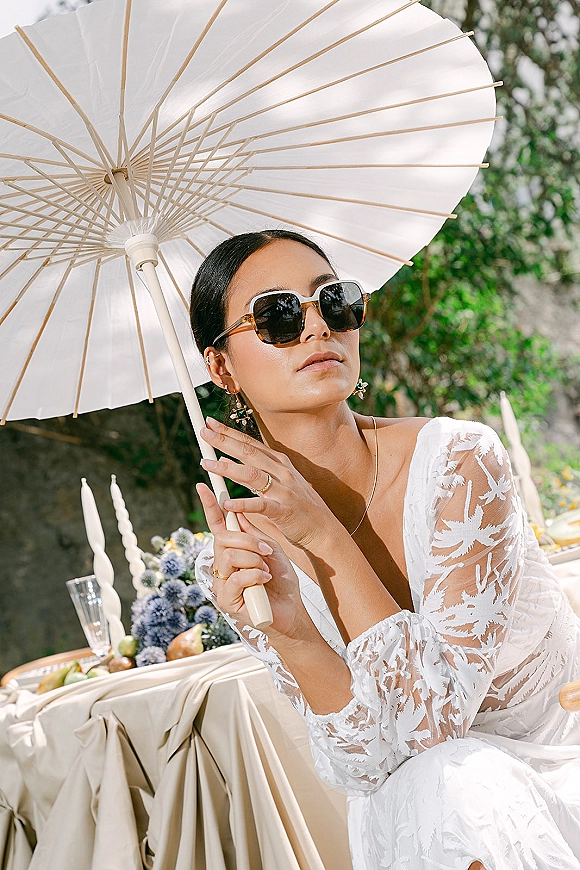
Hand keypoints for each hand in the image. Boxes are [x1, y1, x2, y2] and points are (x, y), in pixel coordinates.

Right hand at [196, 482, 311, 638]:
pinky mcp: (226, 600)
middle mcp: (223, 565)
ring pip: (228, 557)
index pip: (217, 524)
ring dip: (253, 559)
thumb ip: (252, 534)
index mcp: (233, 550)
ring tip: (267, 569)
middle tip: (266, 550)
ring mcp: (222, 583)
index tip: (203, 484)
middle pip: (223, 539)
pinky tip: (264, 580)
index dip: (210, 505)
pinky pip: (236, 577)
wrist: (292, 611)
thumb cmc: (281, 581)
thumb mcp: (270, 550)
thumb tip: (236, 512)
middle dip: (247, 540)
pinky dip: (254, 575)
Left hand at [199, 417, 340, 551]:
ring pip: (252, 475)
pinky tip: (227, 504)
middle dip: (225, 441)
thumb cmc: (298, 507)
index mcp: (279, 463)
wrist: (323, 529)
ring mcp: (284, 490)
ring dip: (228, 468)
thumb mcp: (277, 484)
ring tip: (207, 464)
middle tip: (204, 432)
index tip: (210, 424)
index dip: (229, 432)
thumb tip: (226, 460)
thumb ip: (252, 472)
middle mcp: (281, 472)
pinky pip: (261, 505)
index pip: (250, 443)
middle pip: (249, 452)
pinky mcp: (284, 511)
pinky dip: (244, 504)